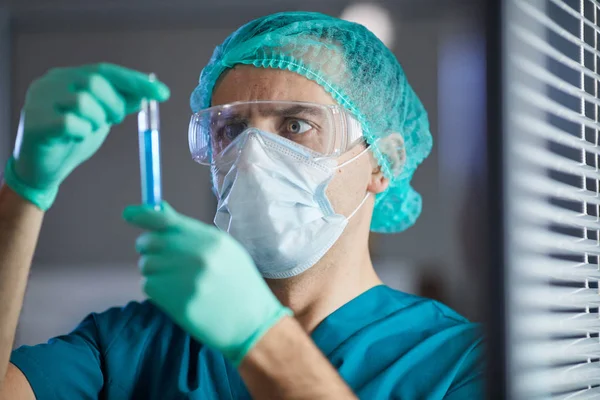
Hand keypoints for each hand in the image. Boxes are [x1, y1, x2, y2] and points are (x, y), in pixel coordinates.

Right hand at [4, 63, 169, 209]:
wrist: (42, 170)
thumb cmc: (71, 139)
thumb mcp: (101, 118)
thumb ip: (119, 104)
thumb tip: (144, 93)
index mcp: (67, 77)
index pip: (106, 71)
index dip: (136, 81)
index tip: (163, 94)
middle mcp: (51, 82)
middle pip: (95, 82)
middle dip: (114, 105)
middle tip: (113, 120)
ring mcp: (39, 100)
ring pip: (83, 102)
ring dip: (96, 121)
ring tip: (87, 130)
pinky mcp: (35, 122)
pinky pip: (71, 123)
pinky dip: (81, 133)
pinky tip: (73, 137)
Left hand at [123, 202, 291, 365]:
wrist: (252, 323)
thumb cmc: (238, 283)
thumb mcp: (224, 250)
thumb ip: (190, 231)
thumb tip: (157, 210)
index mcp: (211, 240)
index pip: (165, 220)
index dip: (142, 214)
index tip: (128, 214)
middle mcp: (197, 256)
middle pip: (149, 241)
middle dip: (149, 247)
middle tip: (161, 256)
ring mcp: (186, 280)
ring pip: (146, 265)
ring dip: (155, 270)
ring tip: (178, 280)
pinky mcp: (177, 302)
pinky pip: (148, 286)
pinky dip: (157, 289)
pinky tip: (177, 295)